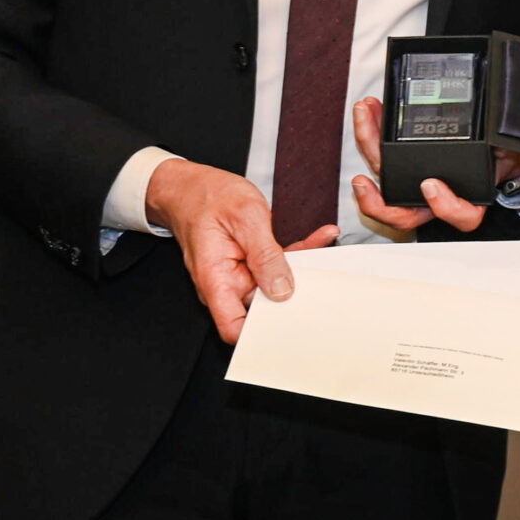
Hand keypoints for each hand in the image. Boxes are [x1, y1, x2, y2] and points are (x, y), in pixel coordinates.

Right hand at [144, 158, 335, 343]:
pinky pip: (279, 264)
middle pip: (265, 305)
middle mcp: (227, 282)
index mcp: (216, 280)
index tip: (291, 323)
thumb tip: (282, 289)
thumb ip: (265, 254)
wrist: (193, 186)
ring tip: (325, 241)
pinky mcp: (252, 262)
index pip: (234, 327)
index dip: (260, 332)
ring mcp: (241, 273)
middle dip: (296, 292)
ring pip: (278, 281)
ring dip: (304, 265)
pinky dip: (300, 250)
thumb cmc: (207, 198)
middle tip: (322, 276)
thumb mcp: (244, 218)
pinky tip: (321, 236)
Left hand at [348, 96, 519, 234]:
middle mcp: (437, 199)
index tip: (432, 185)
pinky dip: (372, 132)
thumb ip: (507, 150)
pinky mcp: (402, 163)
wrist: (499, 144)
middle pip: (404, 213)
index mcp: (469, 201)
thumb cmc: (504, 152)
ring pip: (384, 181)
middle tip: (364, 182)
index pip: (460, 216)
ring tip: (365, 117)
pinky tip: (371, 111)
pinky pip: (381, 156)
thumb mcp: (512, 150)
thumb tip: (503, 136)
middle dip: (378, 202)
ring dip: (369, 148)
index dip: (445, 206)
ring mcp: (415, 182)